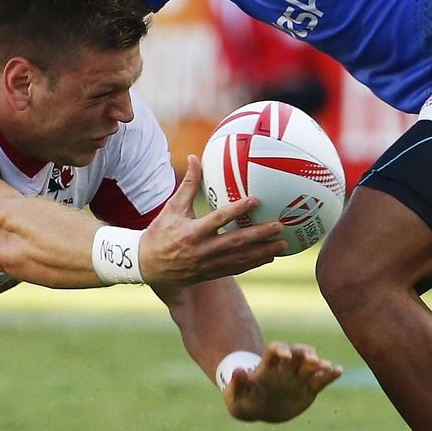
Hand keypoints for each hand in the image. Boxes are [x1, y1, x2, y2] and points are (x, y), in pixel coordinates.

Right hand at [137, 157, 285, 283]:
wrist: (148, 267)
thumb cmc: (160, 233)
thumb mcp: (171, 208)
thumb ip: (187, 184)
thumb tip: (195, 157)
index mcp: (190, 232)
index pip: (217, 219)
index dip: (236, 210)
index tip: (255, 200)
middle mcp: (201, 251)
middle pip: (235, 242)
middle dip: (259, 235)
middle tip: (280, 225)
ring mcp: (207, 265)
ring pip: (240, 258)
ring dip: (263, 251)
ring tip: (283, 244)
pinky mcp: (211, 273)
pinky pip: (237, 268)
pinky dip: (254, 263)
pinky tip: (270, 256)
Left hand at [223, 343, 343, 422]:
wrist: (257, 408)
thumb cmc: (243, 400)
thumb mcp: (235, 396)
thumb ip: (237, 384)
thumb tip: (237, 371)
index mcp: (268, 366)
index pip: (275, 351)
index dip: (280, 350)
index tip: (283, 356)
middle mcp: (286, 368)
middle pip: (297, 354)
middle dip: (304, 355)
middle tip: (312, 360)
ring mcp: (298, 377)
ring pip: (312, 365)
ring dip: (319, 363)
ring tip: (327, 366)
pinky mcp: (309, 389)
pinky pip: (322, 380)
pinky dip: (330, 375)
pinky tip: (338, 371)